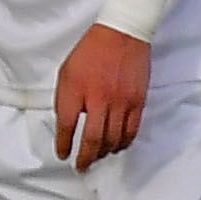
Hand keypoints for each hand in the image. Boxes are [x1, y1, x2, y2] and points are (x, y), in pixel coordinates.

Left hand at [52, 23, 151, 170]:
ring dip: (104, 153)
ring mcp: (120, 101)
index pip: (66, 126)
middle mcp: (98, 98)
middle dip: (85, 158)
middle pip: (92, 139)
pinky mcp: (137, 101)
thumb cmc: (91, 51)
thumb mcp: (66, 72)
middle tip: (81, 166)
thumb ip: (65, 98)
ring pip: (113, 139)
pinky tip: (117, 146)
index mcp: (76, 89)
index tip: (63, 154)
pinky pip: (131, 131)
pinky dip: (123, 143)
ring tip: (98, 156)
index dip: (64, 144)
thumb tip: (66, 123)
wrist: (122, 33)